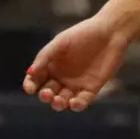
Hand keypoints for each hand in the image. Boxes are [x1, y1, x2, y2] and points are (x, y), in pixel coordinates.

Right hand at [23, 0, 139, 111]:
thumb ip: (45, 56)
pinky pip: (81, 102)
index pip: (36, 79)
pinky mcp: (91, 89)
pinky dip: (76, 105)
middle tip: (47, 94)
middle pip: (48, 92)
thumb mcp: (60, 42)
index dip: (30, 85)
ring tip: (59, 100)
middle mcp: (61, 77)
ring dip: (58, 104)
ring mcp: (76, 84)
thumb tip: (31, 72)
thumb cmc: (83, 34)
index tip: (30, 88)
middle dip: (45, 96)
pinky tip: (74, 102)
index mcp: (51, 64)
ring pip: (63, 100)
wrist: (110, 33)